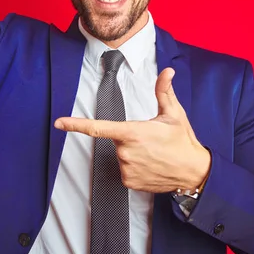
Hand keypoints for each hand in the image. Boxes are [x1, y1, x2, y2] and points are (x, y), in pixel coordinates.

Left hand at [55, 68, 210, 192]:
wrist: (194, 171)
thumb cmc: (183, 141)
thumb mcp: (173, 113)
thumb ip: (164, 91)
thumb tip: (166, 72)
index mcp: (133, 132)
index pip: (98, 128)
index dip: (76, 125)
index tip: (60, 123)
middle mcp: (126, 152)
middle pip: (116, 139)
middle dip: (129, 136)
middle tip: (151, 139)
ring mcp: (127, 169)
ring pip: (121, 155)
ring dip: (132, 152)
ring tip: (153, 153)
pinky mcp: (129, 182)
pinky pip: (125, 170)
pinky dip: (134, 166)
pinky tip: (150, 164)